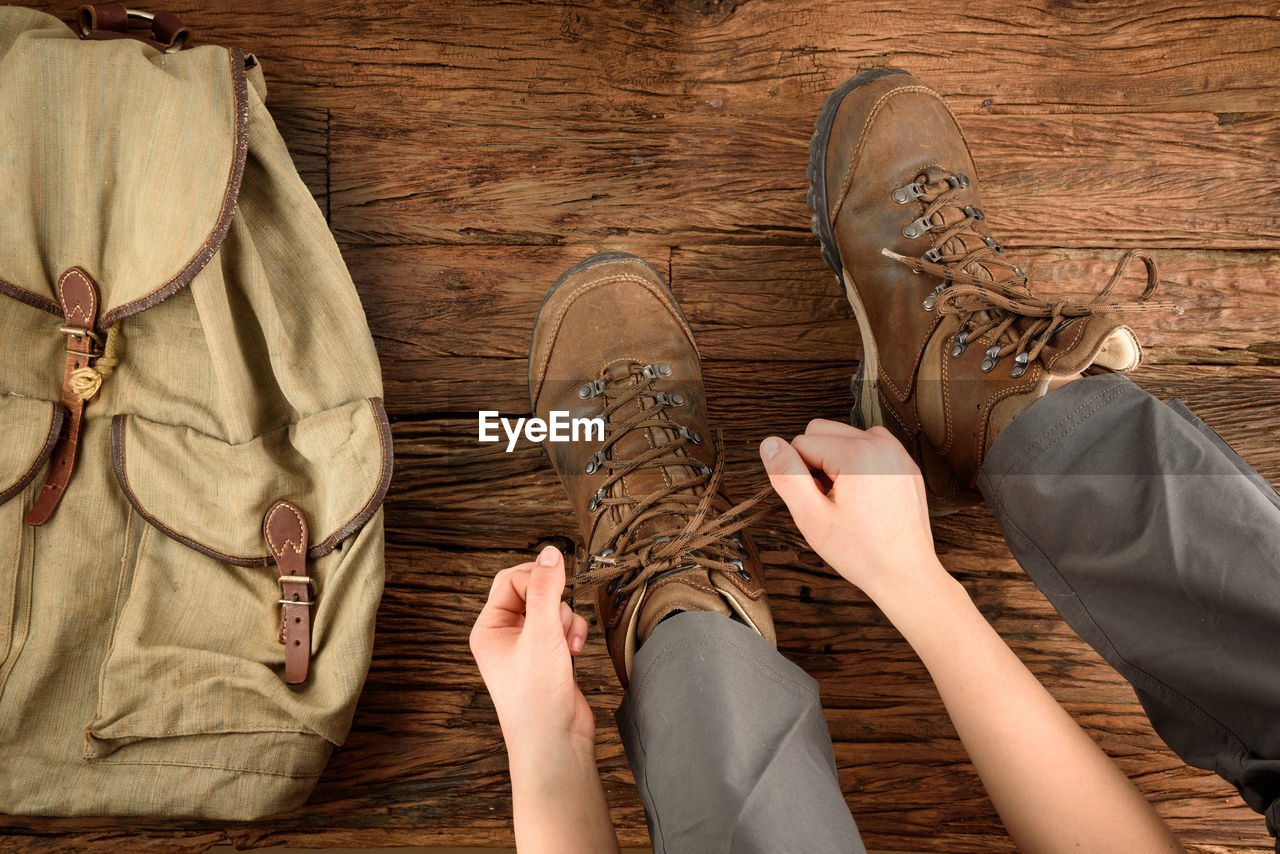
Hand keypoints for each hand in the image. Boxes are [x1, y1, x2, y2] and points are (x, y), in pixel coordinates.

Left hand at [470, 546, 593, 755]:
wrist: (554, 743)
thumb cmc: (537, 697)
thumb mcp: (541, 634)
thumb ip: (546, 589)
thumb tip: (551, 553)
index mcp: (488, 628)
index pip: (510, 580)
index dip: (536, 579)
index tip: (558, 587)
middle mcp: (504, 635)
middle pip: (533, 591)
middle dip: (555, 603)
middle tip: (558, 622)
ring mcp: (527, 646)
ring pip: (553, 608)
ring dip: (567, 621)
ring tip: (567, 646)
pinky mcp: (548, 657)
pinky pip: (563, 627)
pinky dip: (573, 635)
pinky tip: (575, 654)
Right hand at [758, 420, 947, 604]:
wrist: (906, 573)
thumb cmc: (862, 551)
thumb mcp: (812, 517)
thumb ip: (787, 475)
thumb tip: (769, 444)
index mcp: (857, 453)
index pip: (800, 442)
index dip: (800, 475)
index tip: (819, 502)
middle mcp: (880, 443)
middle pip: (821, 430)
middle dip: (816, 462)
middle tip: (830, 501)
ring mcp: (896, 451)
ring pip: (842, 436)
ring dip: (835, 461)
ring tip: (847, 499)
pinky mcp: (903, 462)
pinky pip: (866, 447)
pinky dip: (857, 464)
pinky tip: (863, 496)